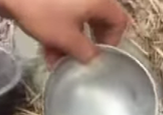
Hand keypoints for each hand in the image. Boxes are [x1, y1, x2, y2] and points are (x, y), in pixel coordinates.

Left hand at [0, 0, 129, 65]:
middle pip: (98, 21)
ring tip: (57, 61)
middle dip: (87, 44)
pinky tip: (47, 51)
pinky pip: (65, 16)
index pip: (119, 22)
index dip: (112, 42)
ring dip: (70, 42)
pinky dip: (60, 32)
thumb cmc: (43, 12)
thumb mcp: (66, 38)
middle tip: (80, 60)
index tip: (99, 56)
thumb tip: (94, 60)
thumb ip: (85, 52)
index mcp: (99, 1)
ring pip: (79, 21)